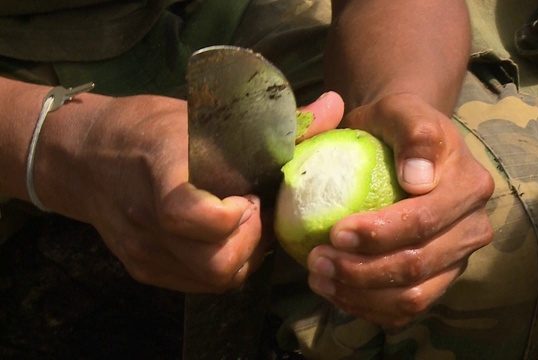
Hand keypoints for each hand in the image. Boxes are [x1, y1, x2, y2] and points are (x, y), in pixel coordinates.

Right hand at [35, 90, 342, 292]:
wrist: (82, 156)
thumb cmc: (145, 126)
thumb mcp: (203, 115)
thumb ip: (274, 122)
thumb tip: (337, 107)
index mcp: (159, 171)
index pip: (190, 214)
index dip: (233, 216)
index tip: (248, 196)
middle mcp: (147, 220)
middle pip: (214, 263)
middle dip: (251, 242)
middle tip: (257, 212)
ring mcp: (143, 250)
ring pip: (213, 280)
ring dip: (244, 257)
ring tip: (246, 224)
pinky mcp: (143, 268)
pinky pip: (198, 284)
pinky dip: (225, 266)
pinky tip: (229, 237)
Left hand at [306, 93, 493, 326]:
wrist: (403, 149)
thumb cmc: (395, 129)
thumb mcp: (400, 113)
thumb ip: (413, 133)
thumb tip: (418, 178)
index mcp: (470, 186)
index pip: (423, 220)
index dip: (379, 234)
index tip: (335, 232)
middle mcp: (472, 228)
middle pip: (418, 265)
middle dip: (361, 271)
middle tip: (316, 260)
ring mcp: (457, 260)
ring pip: (413, 297)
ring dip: (361, 295)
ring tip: (319, 278)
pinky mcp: (438, 282)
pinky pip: (405, 311)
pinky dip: (368, 308)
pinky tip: (335, 292)